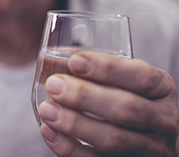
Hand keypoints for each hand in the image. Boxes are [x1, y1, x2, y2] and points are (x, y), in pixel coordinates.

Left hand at [38, 51, 178, 156]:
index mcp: (161, 89)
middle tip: (54, 85)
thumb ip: (105, 73)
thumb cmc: (135, 100)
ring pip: (113, 139)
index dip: (107, 69)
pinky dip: (69, 147)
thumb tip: (59, 62)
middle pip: (126, 109)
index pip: (141, 77)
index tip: (74, 61)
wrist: (154, 139)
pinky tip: (49, 131)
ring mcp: (149, 148)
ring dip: (74, 123)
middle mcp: (161, 119)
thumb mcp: (131, 82)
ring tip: (47, 109)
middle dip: (85, 96)